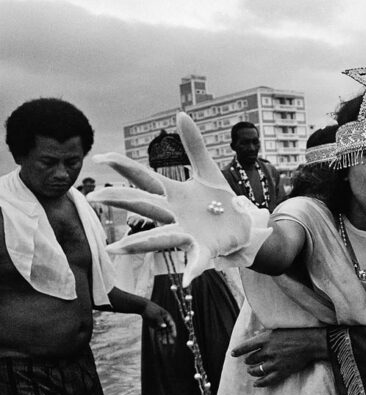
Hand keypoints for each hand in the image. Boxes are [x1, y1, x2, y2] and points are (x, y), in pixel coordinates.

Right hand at [87, 112, 272, 286]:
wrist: (244, 225)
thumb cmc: (221, 201)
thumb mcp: (208, 171)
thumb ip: (194, 145)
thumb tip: (180, 114)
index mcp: (173, 194)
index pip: (144, 179)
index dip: (123, 167)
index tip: (99, 156)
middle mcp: (174, 215)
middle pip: (144, 206)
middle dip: (121, 201)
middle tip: (93, 198)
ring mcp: (187, 233)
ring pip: (159, 237)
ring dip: (137, 244)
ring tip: (114, 250)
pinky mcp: (204, 249)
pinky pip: (196, 262)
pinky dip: (191, 271)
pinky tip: (186, 280)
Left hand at [141, 301, 176, 344]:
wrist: (143, 307)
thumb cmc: (150, 310)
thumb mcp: (155, 315)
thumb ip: (160, 321)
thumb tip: (164, 326)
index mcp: (167, 316)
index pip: (172, 324)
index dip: (173, 330)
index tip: (174, 336)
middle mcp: (165, 320)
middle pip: (168, 329)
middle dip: (170, 336)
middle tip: (171, 342)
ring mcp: (160, 323)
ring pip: (164, 331)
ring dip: (165, 337)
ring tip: (165, 343)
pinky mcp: (155, 325)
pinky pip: (159, 332)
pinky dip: (159, 336)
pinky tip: (160, 340)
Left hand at [231, 328, 327, 386]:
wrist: (313, 342)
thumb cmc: (297, 332)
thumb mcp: (279, 329)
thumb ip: (266, 333)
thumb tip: (255, 335)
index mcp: (267, 338)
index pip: (247, 346)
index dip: (239, 350)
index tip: (233, 353)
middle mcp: (269, 351)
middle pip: (252, 359)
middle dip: (248, 361)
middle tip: (247, 362)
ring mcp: (275, 362)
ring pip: (258, 370)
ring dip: (252, 371)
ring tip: (251, 371)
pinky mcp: (282, 371)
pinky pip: (268, 380)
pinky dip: (260, 383)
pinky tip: (256, 383)